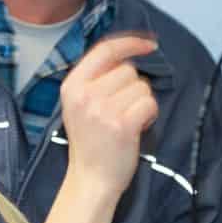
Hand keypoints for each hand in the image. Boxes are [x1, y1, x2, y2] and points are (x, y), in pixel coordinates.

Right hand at [60, 34, 158, 197]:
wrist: (90, 179)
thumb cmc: (91, 142)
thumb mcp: (80, 105)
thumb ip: (96, 79)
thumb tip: (128, 55)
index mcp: (72, 86)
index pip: (105, 50)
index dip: (130, 43)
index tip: (149, 44)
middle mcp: (85, 94)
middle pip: (128, 70)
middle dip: (133, 87)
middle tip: (121, 111)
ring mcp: (102, 109)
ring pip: (141, 87)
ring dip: (141, 102)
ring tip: (126, 121)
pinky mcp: (122, 124)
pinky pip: (149, 103)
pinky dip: (149, 114)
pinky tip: (137, 128)